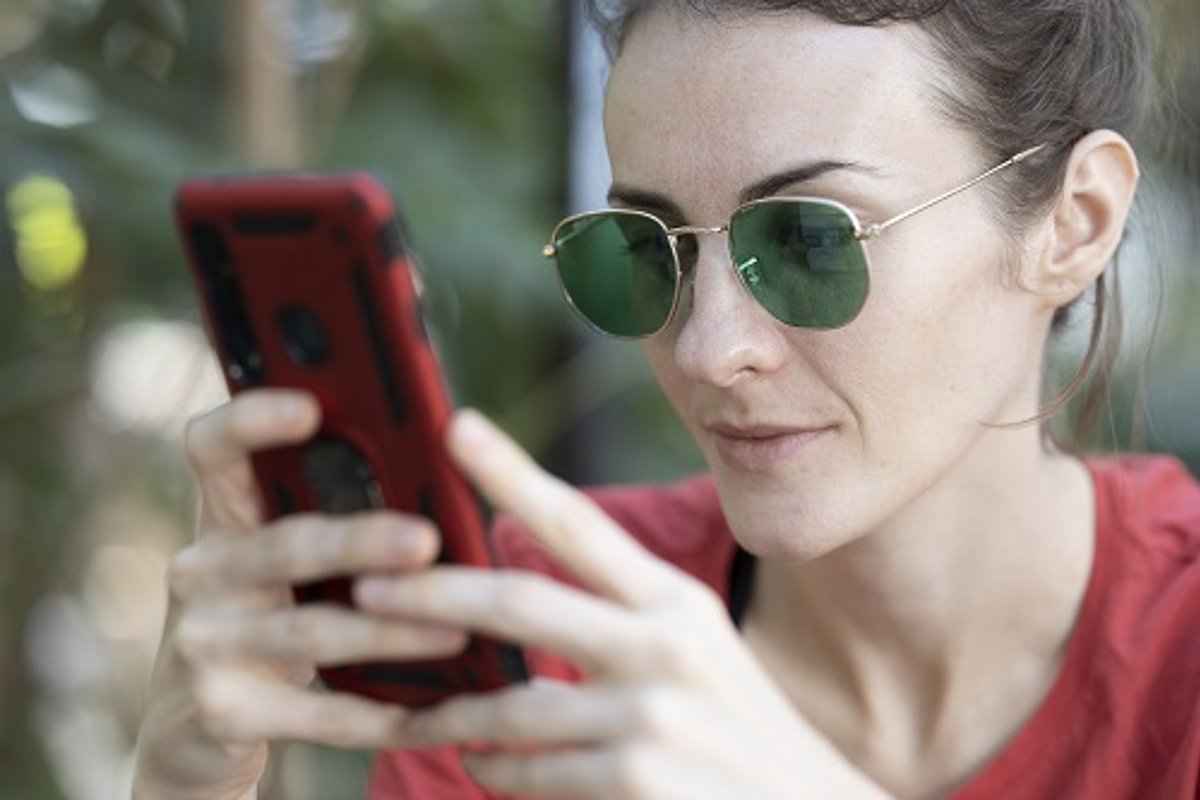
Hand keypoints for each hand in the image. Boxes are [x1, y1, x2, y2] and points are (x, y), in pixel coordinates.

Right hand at [132, 390, 467, 798]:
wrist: (199, 726)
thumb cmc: (277, 614)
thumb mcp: (293, 565)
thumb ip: (342, 518)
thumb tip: (452, 488)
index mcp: (226, 514)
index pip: (213, 448)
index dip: (250, 421)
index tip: (308, 407)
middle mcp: (201, 569)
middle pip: (285, 543)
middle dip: (361, 541)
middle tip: (427, 541)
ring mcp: (202, 641)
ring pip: (309, 630)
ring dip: (390, 631)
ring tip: (458, 629)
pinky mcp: (218, 712)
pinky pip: (313, 712)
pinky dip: (378, 714)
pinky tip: (433, 713)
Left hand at [355, 411, 890, 799]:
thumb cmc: (740, 728)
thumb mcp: (698, 651)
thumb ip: (622, 618)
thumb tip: (515, 594)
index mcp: (676, 601)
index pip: (579, 522)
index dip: (511, 472)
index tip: (457, 428)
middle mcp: (666, 645)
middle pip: (520, 602)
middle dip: (430, 594)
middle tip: (364, 589)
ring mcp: (652, 715)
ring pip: (512, 704)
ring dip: (451, 712)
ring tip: (412, 712)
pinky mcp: (638, 780)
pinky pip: (534, 771)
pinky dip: (496, 771)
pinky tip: (479, 766)